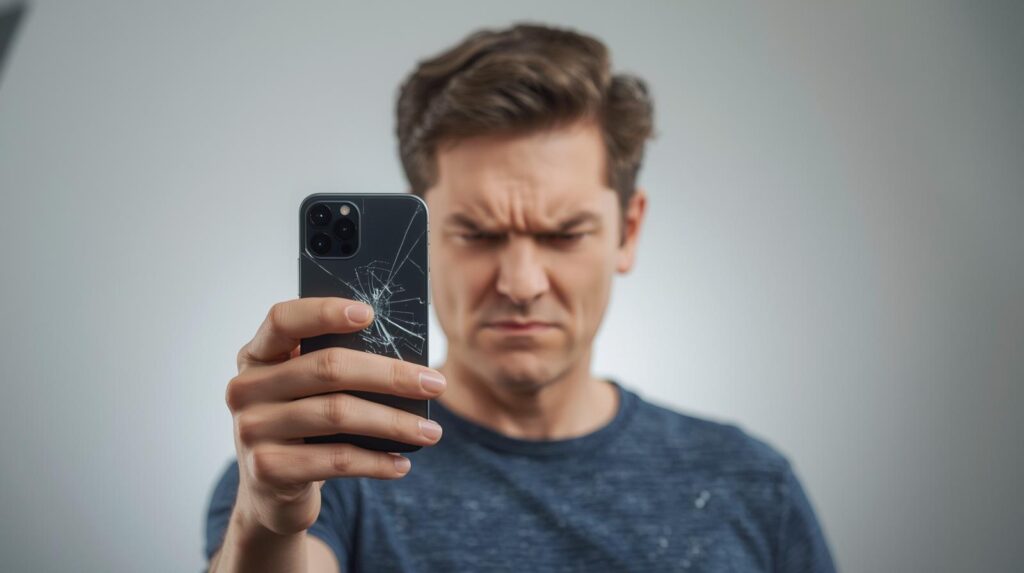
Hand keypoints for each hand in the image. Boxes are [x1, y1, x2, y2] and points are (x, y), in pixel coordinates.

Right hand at [224, 297, 445, 536]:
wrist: (269, 490)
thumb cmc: (302, 425)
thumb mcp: (306, 390)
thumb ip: (333, 366)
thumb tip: (407, 359)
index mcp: (257, 354)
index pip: (284, 319)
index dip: (324, 312)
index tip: (370, 313)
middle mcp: (246, 388)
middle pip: (327, 368)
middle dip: (390, 375)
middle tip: (435, 384)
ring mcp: (252, 429)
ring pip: (337, 414)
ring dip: (394, 423)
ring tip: (432, 432)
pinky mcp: (267, 470)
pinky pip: (335, 460)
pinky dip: (376, 462)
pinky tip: (402, 464)